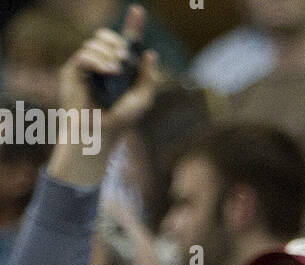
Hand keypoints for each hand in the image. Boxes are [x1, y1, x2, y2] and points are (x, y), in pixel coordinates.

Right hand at [57, 4, 159, 141]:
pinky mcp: (73, 71)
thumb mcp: (142, 100)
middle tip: (123, 58)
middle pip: (106, 36)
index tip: (138, 11)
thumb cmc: (121, 119)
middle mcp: (102, 63)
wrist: (100, 133)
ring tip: (115, 71)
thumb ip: (148, 78)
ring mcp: (87, 66)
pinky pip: (84, 55)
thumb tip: (151, 53)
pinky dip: (97, 60)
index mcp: (120, 67)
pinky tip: (107, 71)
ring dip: (107, 54)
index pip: (125, 41)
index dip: (132, 25)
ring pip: (94, 44)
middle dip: (116, 42)